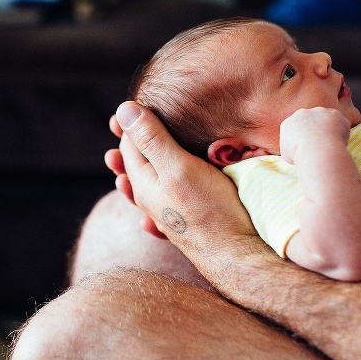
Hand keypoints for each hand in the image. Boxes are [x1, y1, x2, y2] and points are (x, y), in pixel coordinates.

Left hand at [111, 102, 257, 260]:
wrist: (237, 256)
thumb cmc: (210, 210)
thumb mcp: (179, 168)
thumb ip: (151, 140)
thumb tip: (123, 110)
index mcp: (144, 183)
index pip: (129, 144)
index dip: (133, 121)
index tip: (141, 103)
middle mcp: (151, 201)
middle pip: (136, 165)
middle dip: (133, 144)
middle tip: (131, 124)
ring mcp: (168, 214)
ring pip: (148, 186)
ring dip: (141, 168)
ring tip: (128, 160)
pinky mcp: (187, 222)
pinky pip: (164, 206)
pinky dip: (155, 194)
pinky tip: (153, 199)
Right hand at [279, 107, 350, 163]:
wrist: (315, 150)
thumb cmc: (301, 156)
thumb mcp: (286, 154)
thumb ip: (291, 146)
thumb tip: (295, 148)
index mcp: (289, 123)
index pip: (296, 127)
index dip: (303, 137)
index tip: (309, 146)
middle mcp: (302, 113)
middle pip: (310, 120)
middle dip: (315, 129)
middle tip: (321, 145)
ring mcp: (319, 111)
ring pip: (326, 119)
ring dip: (329, 129)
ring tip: (330, 145)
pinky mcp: (334, 114)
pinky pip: (340, 122)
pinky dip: (342, 131)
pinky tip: (339, 142)